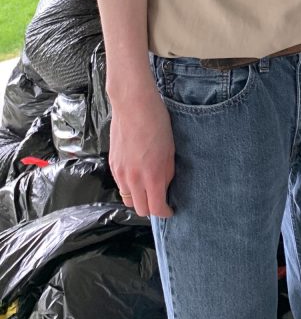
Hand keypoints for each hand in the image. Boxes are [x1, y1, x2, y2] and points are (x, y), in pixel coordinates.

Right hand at [108, 76, 174, 218]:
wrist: (133, 105)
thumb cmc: (157, 123)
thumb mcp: (170, 151)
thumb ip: (167, 174)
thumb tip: (164, 188)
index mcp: (152, 175)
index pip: (156, 208)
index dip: (165, 213)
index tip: (170, 210)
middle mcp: (133, 178)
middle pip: (140, 209)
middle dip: (151, 208)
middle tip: (160, 200)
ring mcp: (120, 173)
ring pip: (128, 199)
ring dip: (138, 199)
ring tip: (148, 189)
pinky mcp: (112, 165)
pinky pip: (120, 186)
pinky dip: (129, 187)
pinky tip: (137, 176)